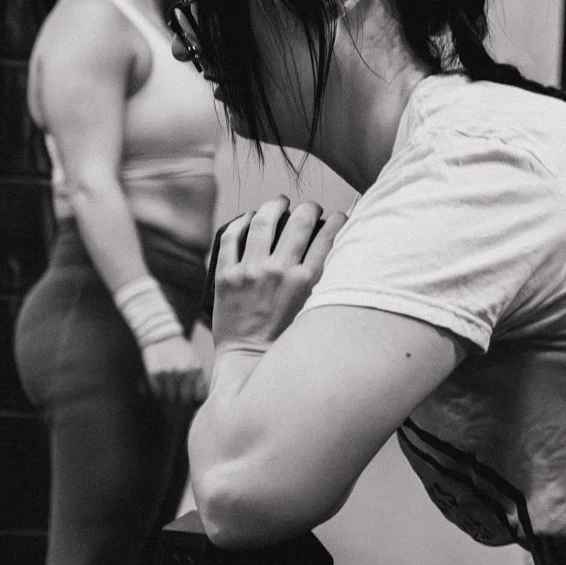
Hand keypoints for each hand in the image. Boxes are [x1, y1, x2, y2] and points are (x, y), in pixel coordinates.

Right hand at [142, 332, 207, 405]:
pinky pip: (158, 392)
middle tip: (178, 396)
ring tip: (169, 387)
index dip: (195, 401)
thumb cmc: (180, 351)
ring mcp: (169, 373)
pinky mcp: (155, 373)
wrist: (161, 336)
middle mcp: (183, 372)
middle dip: (182, 400)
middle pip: (184, 400)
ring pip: (170, 397)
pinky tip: (160, 383)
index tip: (191, 401)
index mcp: (196, 369)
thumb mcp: (194, 361)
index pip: (198, 396)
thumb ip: (198, 379)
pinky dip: (159, 391)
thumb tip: (198, 401)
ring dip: (169, 396)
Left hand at [212, 196, 346, 350]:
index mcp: (307, 282)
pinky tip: (248, 217)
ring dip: (274, 206)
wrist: (248, 362)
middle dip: (309, 208)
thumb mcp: (314, 312)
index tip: (339, 216)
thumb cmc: (285, 342)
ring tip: (279, 202)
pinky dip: (241, 222)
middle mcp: (280, 272)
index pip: (329, 237)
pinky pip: (232, 238)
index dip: (337, 220)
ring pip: (264, 222)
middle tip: (310, 208)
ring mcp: (250, 272)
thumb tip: (334, 255)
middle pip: (300, 222)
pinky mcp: (226, 276)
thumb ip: (323, 284)